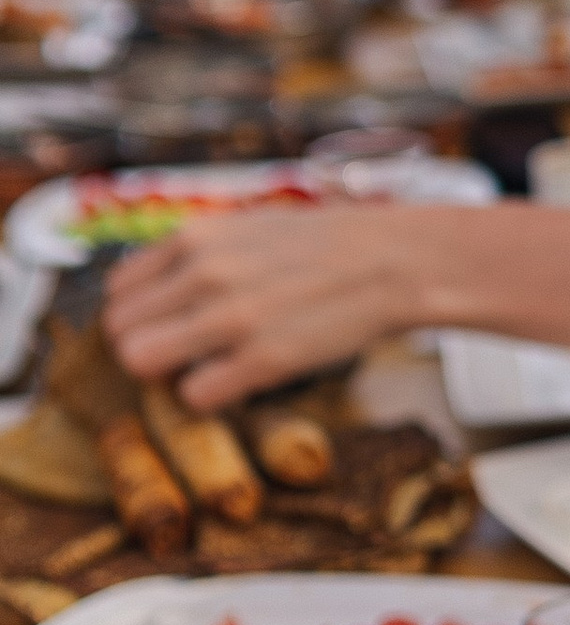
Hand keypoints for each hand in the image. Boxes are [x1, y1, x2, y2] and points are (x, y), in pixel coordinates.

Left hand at [105, 209, 440, 411]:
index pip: (119, 292)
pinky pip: (194, 395)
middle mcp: (204, 273)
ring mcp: (232, 316)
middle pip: (122, 331)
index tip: (173, 327)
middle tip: (188, 355)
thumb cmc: (327, 248)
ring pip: (140, 361)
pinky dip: (210, 396)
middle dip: (150, 348)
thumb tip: (159, 291)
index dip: (143, 317)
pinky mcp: (264, 359)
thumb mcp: (249, 229)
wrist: (396, 261)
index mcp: (197, 237)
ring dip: (170, 374)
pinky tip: (241, 381)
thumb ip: (199, 255)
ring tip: (210, 368)